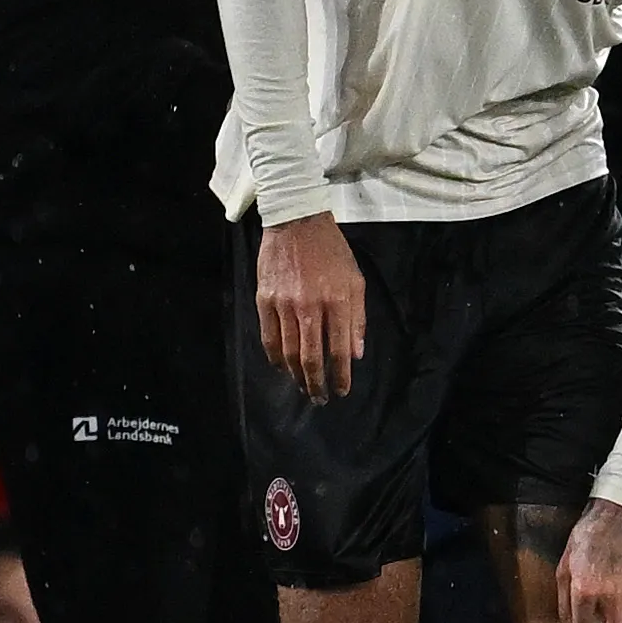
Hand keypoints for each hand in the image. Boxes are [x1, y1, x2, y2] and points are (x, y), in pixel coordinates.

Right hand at [254, 213, 366, 403]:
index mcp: (337, 301)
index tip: (342, 391)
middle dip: (317, 383)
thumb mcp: (356, 280)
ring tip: (303, 387)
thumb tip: (356, 353)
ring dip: (296, 375)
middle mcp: (310, 306)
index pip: (339, 349)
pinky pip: (268, 337)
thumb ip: (357, 319)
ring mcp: (283, 304)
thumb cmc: (332, 251)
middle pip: (310, 357)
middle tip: (320, 399)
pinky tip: (282, 367)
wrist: (296, 222)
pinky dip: (275, 357)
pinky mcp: (264, 300)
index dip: (341, 375)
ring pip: (287, 351)